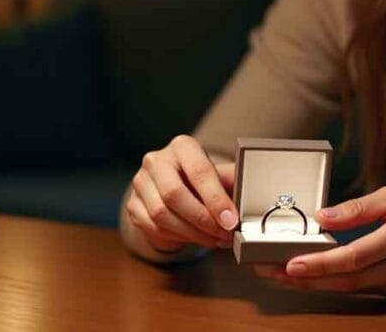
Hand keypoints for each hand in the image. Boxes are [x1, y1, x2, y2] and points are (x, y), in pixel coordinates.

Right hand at [125, 135, 238, 251]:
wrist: (176, 186)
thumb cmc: (202, 179)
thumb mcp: (220, 175)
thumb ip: (234, 182)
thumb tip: (252, 195)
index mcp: (182, 146)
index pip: (199, 171)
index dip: (216, 199)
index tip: (231, 220)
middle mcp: (156, 160)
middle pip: (174, 194)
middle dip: (202, 219)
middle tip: (224, 234)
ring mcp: (141, 182)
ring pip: (162, 215)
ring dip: (192, 233)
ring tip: (214, 239)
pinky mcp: (133, 205)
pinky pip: (153, 228)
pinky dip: (178, 238)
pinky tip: (196, 238)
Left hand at [257, 185, 385, 301]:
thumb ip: (360, 207)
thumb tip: (323, 217)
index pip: (356, 256)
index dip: (321, 263)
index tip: (290, 264)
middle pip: (351, 280)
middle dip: (309, 279)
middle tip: (273, 273)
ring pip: (358, 290)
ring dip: (321, 284)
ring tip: (286, 274)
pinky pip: (373, 291)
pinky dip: (345, 284)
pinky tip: (321, 277)